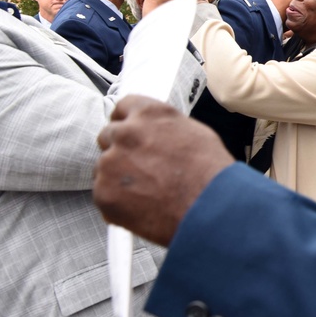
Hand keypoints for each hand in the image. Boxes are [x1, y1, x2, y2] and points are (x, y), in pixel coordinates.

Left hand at [94, 95, 233, 245]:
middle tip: (141, 168)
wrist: (211, 209)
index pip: (123, 107)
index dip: (127, 121)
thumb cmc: (212, 174)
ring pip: (104, 167)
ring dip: (119, 177)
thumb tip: (157, 133)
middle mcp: (126, 133)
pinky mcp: (104, 193)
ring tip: (148, 192)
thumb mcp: (196, 134)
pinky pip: (104, 194)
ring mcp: (110, 163)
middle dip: (121, 150)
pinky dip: (118, 202)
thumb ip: (166, 128)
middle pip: (109, 136)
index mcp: (149, 114)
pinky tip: (143, 206)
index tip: (130, 132)